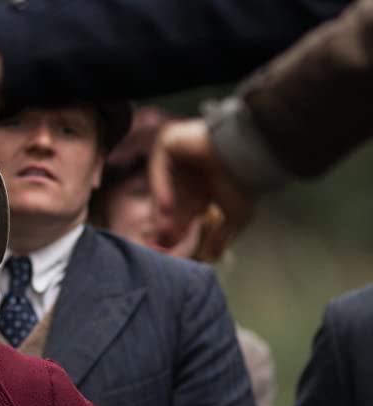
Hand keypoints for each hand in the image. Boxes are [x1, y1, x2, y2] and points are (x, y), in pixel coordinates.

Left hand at [149, 119, 254, 258]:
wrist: (251, 157)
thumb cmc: (246, 183)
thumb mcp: (235, 216)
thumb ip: (221, 237)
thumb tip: (212, 257)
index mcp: (201, 185)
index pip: (180, 209)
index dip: (175, 229)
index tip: (170, 248)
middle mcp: (188, 171)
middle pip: (168, 199)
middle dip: (165, 221)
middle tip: (163, 241)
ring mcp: (177, 155)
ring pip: (161, 185)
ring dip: (162, 208)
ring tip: (164, 228)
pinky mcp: (170, 142)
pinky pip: (159, 167)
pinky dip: (161, 187)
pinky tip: (167, 207)